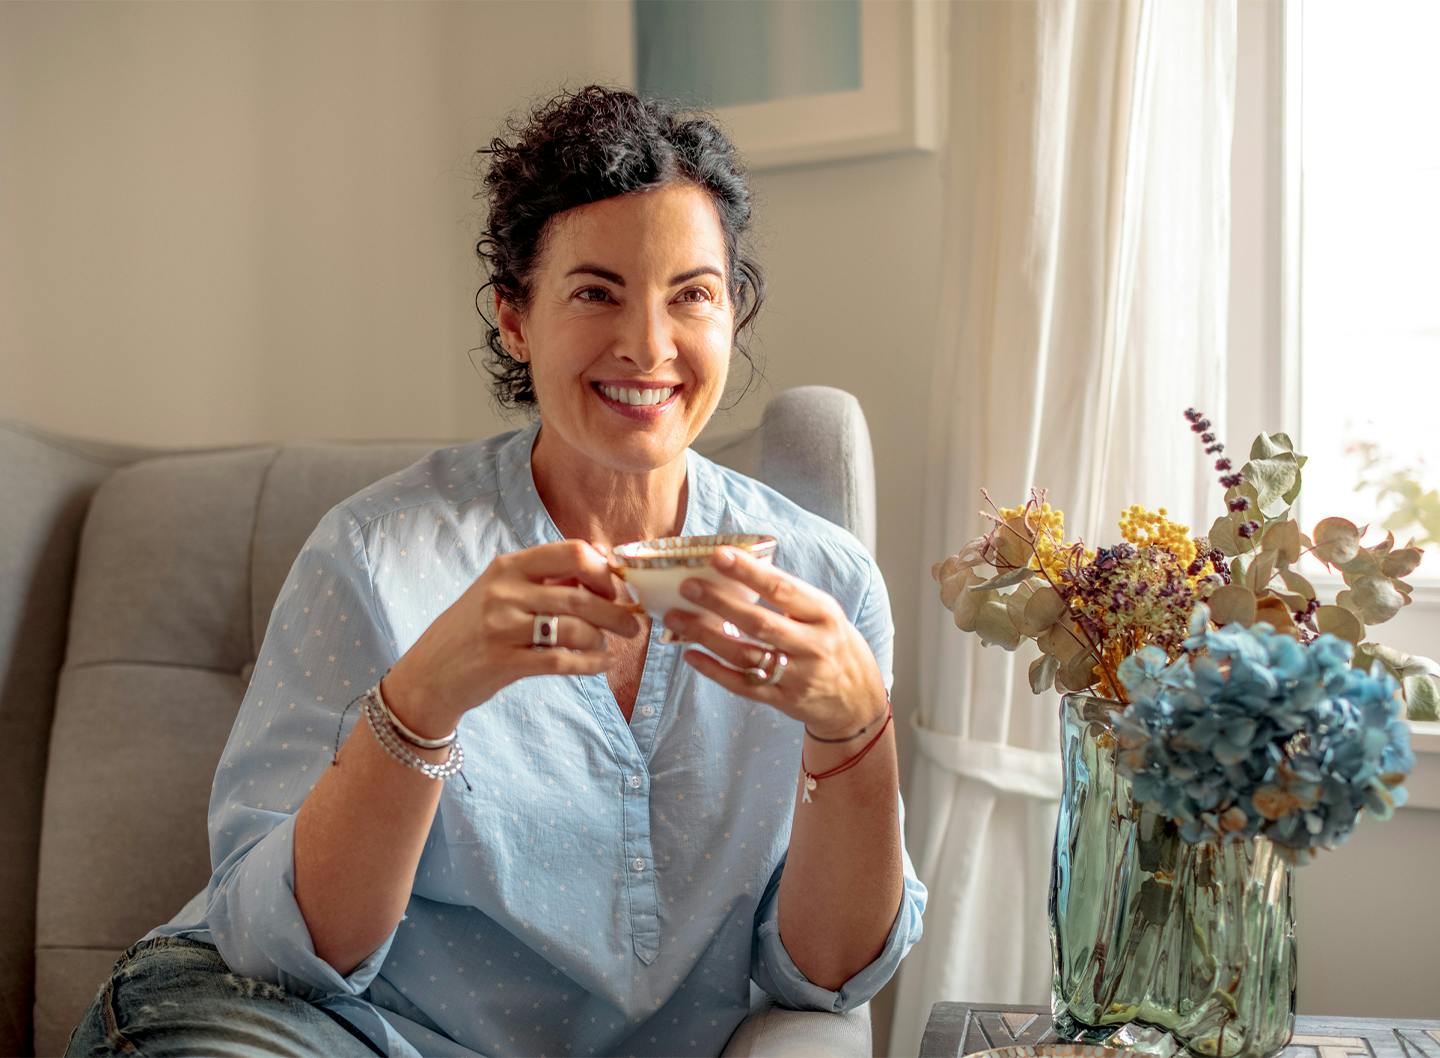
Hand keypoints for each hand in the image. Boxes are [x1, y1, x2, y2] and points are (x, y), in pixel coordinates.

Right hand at [384, 540, 640, 733]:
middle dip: (617, 612)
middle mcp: (505, 591)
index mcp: (509, 566)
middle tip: (632, 624)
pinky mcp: (504, 662)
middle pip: (581, 595)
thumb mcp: (503, 590)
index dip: (605, 570)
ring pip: (576, 628)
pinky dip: (590, 663)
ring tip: (609, 646)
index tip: (617, 589)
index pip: (572, 552)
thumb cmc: (476, 628)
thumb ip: (549, 575)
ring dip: (603, 639)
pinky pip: (563, 661)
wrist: (429, 673)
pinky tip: (598, 664)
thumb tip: (604, 559)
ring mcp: (502, 627)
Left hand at [663, 547, 886, 738]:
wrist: (857, 700)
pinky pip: (743, 686)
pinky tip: (691, 655)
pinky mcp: (782, 700)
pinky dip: (714, 671)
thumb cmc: (833, 644)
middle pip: (759, 623)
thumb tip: (739, 566)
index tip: (718, 555)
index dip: (749, 572)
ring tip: (676, 618)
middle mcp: (813, 645)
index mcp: (824, 614)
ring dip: (706, 636)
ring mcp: (797, 676)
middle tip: (687, 586)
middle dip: (719, 602)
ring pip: (745, 655)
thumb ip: (789, 596)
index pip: (782, 589)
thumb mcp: (824, 614)